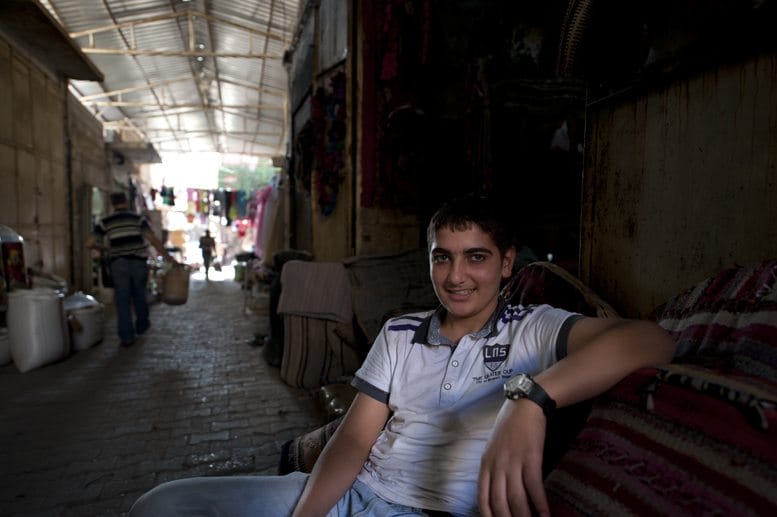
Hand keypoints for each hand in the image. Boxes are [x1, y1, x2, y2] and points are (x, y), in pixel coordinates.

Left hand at [478, 398, 548, 516]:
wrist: (524, 406)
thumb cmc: (509, 427)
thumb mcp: (493, 448)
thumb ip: (493, 469)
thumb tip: (497, 492)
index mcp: (485, 464)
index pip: (482, 497)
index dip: (488, 515)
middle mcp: (497, 465)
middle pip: (499, 502)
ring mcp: (513, 462)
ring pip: (516, 498)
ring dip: (525, 516)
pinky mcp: (531, 458)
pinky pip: (534, 487)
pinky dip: (540, 504)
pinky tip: (545, 514)